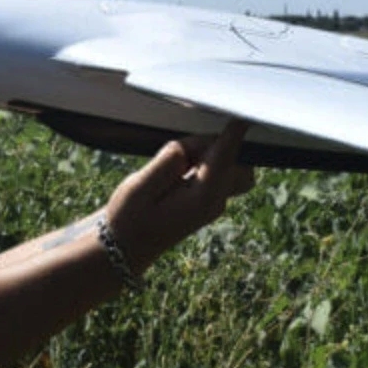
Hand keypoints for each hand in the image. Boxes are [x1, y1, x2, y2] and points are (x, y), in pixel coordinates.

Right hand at [104, 121, 255, 269]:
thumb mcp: (138, 188)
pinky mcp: (207, 200)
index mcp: (202, 198)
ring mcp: (213, 203)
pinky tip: (176, 170)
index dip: (231, 136)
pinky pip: (217, 172)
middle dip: (217, 146)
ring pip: (229, 166)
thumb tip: (188, 148)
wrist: (126, 249)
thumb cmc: (128, 219)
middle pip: (237, 163)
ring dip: (209, 154)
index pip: (224, 160)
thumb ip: (166, 164)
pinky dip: (204, 161)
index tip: (241, 118)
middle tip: (180, 153)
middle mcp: (215, 201)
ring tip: (172, 166)